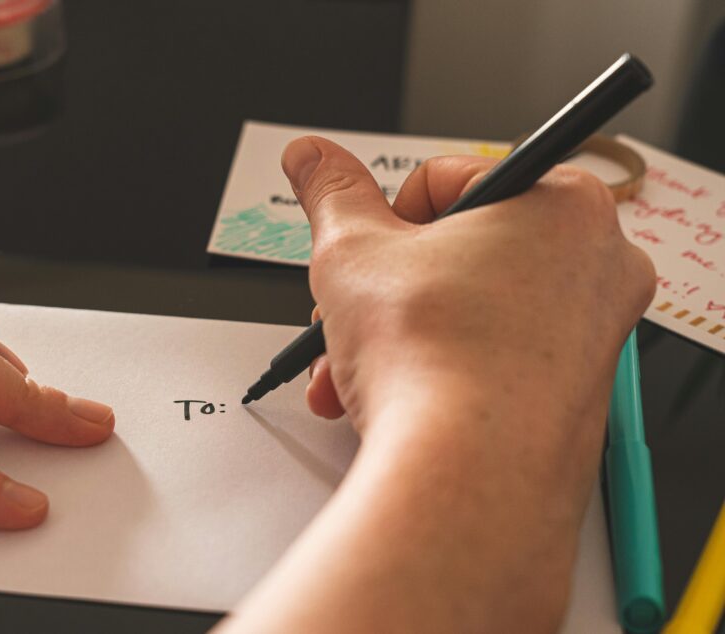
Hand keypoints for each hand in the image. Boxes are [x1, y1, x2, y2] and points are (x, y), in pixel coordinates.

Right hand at [289, 138, 653, 436]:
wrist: (466, 476)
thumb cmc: (434, 360)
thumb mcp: (352, 252)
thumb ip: (330, 193)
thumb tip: (312, 157)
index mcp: (559, 204)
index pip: (447, 181)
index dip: (384, 220)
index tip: (362, 253)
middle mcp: (595, 263)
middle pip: (456, 252)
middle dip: (382, 289)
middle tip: (348, 312)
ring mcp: (592, 333)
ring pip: (465, 310)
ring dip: (391, 336)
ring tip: (348, 369)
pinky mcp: (574, 391)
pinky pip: (488, 358)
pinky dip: (432, 370)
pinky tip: (383, 397)